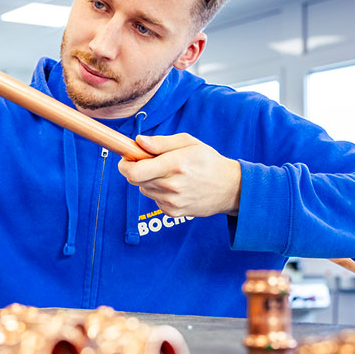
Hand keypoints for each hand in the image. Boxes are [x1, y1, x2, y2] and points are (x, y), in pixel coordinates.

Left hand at [117, 133, 241, 216]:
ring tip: (168, 174)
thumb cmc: (208, 161)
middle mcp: (172, 185)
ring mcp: (172, 201)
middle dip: (136, 169)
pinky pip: (154, 200)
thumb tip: (139, 141)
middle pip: (135, 180)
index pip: (135, 171)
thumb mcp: (188, 143)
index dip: (125, 165)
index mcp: (175, 164)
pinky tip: (175, 186)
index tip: (126, 158)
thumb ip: (161, 142)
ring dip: (148, 181)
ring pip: (144, 189)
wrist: (230, 188)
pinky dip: (158, 192)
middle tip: (150, 162)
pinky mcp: (173, 212)